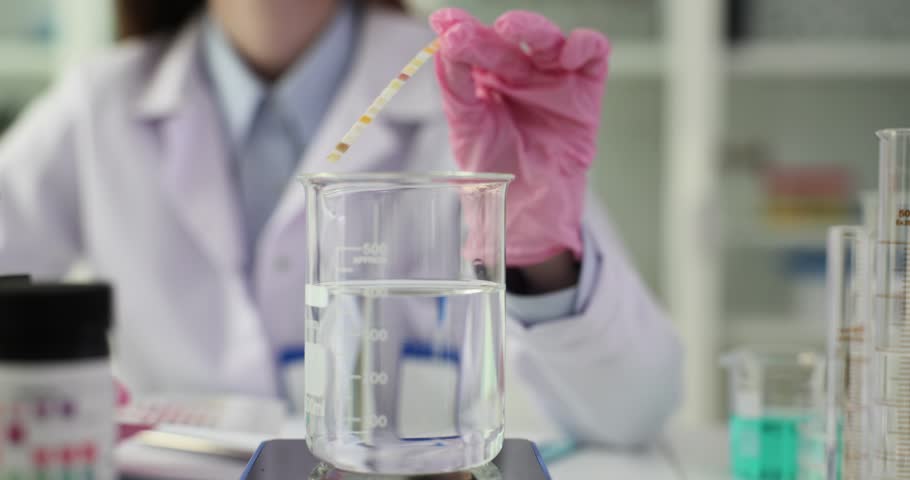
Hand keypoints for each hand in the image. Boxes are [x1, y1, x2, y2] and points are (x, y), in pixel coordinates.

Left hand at [430, 9, 609, 266]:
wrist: (526, 214)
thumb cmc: (495, 173)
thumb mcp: (466, 128)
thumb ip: (456, 87)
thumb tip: (442, 45)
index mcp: (488, 79)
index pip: (475, 45)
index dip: (460, 31)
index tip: (443, 23)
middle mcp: (521, 73)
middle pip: (508, 40)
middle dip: (485, 36)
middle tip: (462, 35)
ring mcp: (554, 80)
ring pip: (549, 39)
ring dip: (532, 27)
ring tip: (510, 27)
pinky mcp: (585, 92)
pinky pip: (593, 55)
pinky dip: (583, 45)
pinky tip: (565, 53)